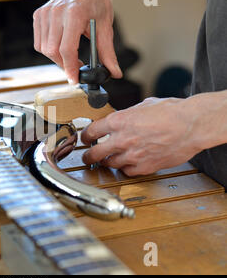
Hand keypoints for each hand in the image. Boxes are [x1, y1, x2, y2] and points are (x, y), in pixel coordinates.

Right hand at [33, 0, 121, 83]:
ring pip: (44, 49)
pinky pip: (39, 42)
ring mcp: (45, 13)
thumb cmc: (96, 3)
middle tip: (76, 69)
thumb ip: (108, 52)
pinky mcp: (39, 15)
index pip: (66, 48)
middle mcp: (56, 12)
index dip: (70, 67)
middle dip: (64, 65)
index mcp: (74, 13)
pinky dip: (48, 49)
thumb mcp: (105, 27)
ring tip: (69, 56)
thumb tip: (114, 72)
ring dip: (56, 58)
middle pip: (53, 51)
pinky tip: (60, 46)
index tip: (74, 79)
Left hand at [80, 97, 203, 175]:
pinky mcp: (145, 167)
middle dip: (87, 156)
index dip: (85, 136)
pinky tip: (126, 165)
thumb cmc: (173, 112)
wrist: (192, 125)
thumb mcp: (143, 106)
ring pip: (109, 164)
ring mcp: (132, 155)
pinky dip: (125, 169)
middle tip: (86, 156)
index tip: (85, 138)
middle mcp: (122, 140)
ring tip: (105, 161)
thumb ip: (127, 115)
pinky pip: (127, 172)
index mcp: (119, 121)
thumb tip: (121, 119)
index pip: (91, 132)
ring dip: (106, 162)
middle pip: (94, 153)